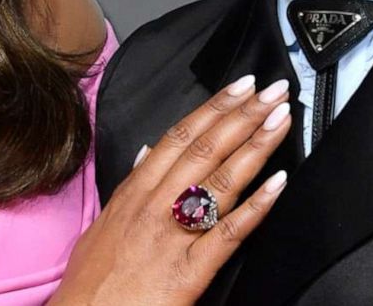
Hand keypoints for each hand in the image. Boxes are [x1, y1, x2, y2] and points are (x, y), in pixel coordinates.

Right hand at [52, 76, 292, 304]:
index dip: (214, 108)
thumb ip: (130, 187)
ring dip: (255, 146)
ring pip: (219, 180)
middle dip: (242, 115)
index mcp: (134, 193)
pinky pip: (228, 233)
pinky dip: (256, 206)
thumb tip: (148, 153)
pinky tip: (278, 184)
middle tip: (273, 89)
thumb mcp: (103, 225)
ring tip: (280, 120)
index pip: (179, 137)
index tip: (241, 86)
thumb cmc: (92, 285)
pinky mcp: (188, 271)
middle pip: (204, 149)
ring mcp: (172, 236)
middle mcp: (153, 206)